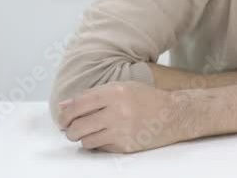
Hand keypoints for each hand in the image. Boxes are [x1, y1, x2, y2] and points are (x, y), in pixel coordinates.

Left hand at [58, 81, 201, 152]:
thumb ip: (91, 95)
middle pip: (77, 126)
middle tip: (72, 128)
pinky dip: (98, 143)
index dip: (65, 114)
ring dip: (83, 137)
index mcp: (114, 93)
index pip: (77, 105)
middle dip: (69, 129)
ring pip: (85, 139)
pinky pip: (99, 147)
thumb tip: (64, 105)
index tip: (63, 118)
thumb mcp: (121, 88)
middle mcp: (116, 111)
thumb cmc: (146, 98)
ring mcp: (121, 130)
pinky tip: (106, 135)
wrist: (173, 114)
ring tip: (90, 132)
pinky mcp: (125, 145)